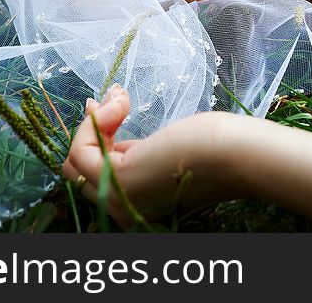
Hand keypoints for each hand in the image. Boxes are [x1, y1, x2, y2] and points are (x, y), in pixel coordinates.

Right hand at [62, 85, 235, 227]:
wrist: (237, 153)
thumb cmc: (212, 146)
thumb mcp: (161, 151)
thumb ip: (133, 152)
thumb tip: (102, 123)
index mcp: (133, 208)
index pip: (94, 178)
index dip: (97, 141)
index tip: (111, 109)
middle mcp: (121, 213)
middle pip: (79, 171)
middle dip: (92, 129)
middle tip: (114, 101)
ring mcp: (119, 200)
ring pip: (75, 161)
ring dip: (92, 123)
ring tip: (118, 98)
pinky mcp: (121, 179)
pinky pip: (82, 150)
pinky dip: (94, 122)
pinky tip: (118, 102)